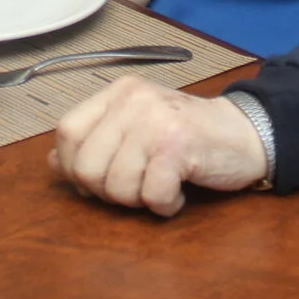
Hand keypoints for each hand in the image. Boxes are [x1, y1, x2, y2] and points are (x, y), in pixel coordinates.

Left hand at [50, 77, 267, 215]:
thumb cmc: (188, 136)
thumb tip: (53, 163)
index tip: (95, 181)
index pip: (68, 132)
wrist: (246, 133)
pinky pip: (152, 195)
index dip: (73, 166)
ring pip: (117, 186)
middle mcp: (134, 102)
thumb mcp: (136, 130)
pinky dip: (165, 205)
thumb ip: (96, 141)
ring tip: (160, 186)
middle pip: (86, 165)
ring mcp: (156, 122)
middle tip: (135, 187)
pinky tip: (178, 192)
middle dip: (106, 192)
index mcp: (119, 93)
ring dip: (138, 200)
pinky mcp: (179, 147)